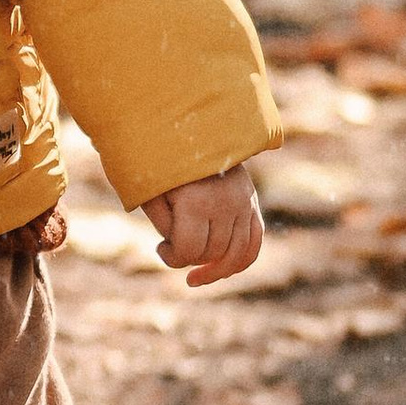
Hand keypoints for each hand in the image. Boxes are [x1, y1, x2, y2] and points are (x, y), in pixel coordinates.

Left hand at [142, 163, 264, 287]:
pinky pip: (255, 241)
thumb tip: (177, 249)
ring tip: (196, 274)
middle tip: (172, 247)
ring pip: (236, 253)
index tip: (161, 248)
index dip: (171, 258)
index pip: (188, 251)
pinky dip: (241, 260)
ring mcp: (243, 203)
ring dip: (215, 268)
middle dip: (189, 258)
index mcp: (196, 202)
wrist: (193, 130)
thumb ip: (162, 223)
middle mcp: (225, 205)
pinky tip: (224, 270)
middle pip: (211, 253)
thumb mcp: (151, 189)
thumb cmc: (163, 161)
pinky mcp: (252, 202)